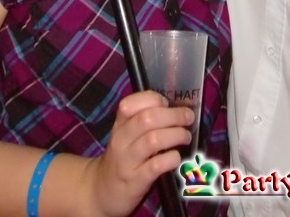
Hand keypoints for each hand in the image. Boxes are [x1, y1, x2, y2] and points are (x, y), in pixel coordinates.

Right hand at [86, 91, 193, 216]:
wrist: (101, 191)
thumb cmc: (122, 158)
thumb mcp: (126, 135)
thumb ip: (144, 121)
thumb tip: (176, 109)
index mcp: (120, 124)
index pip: (131, 103)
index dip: (154, 99)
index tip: (168, 103)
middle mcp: (121, 139)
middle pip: (147, 119)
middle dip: (173, 115)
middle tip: (188, 118)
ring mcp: (127, 161)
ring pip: (153, 140)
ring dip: (175, 135)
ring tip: (186, 137)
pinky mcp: (135, 181)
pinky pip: (155, 166)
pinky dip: (170, 158)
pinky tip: (176, 158)